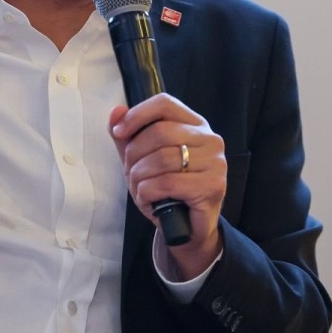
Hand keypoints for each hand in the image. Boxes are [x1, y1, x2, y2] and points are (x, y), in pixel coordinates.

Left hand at [109, 93, 226, 279]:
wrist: (187, 229)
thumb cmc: (166, 190)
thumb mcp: (142, 160)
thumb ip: (128, 136)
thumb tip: (116, 112)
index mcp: (194, 124)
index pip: (165, 104)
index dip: (137, 115)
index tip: (119, 132)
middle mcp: (209, 139)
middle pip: (159, 132)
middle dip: (134, 154)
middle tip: (130, 172)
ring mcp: (215, 162)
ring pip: (161, 158)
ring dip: (139, 176)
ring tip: (139, 188)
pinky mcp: (212, 185)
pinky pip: (167, 182)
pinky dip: (148, 192)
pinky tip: (149, 199)